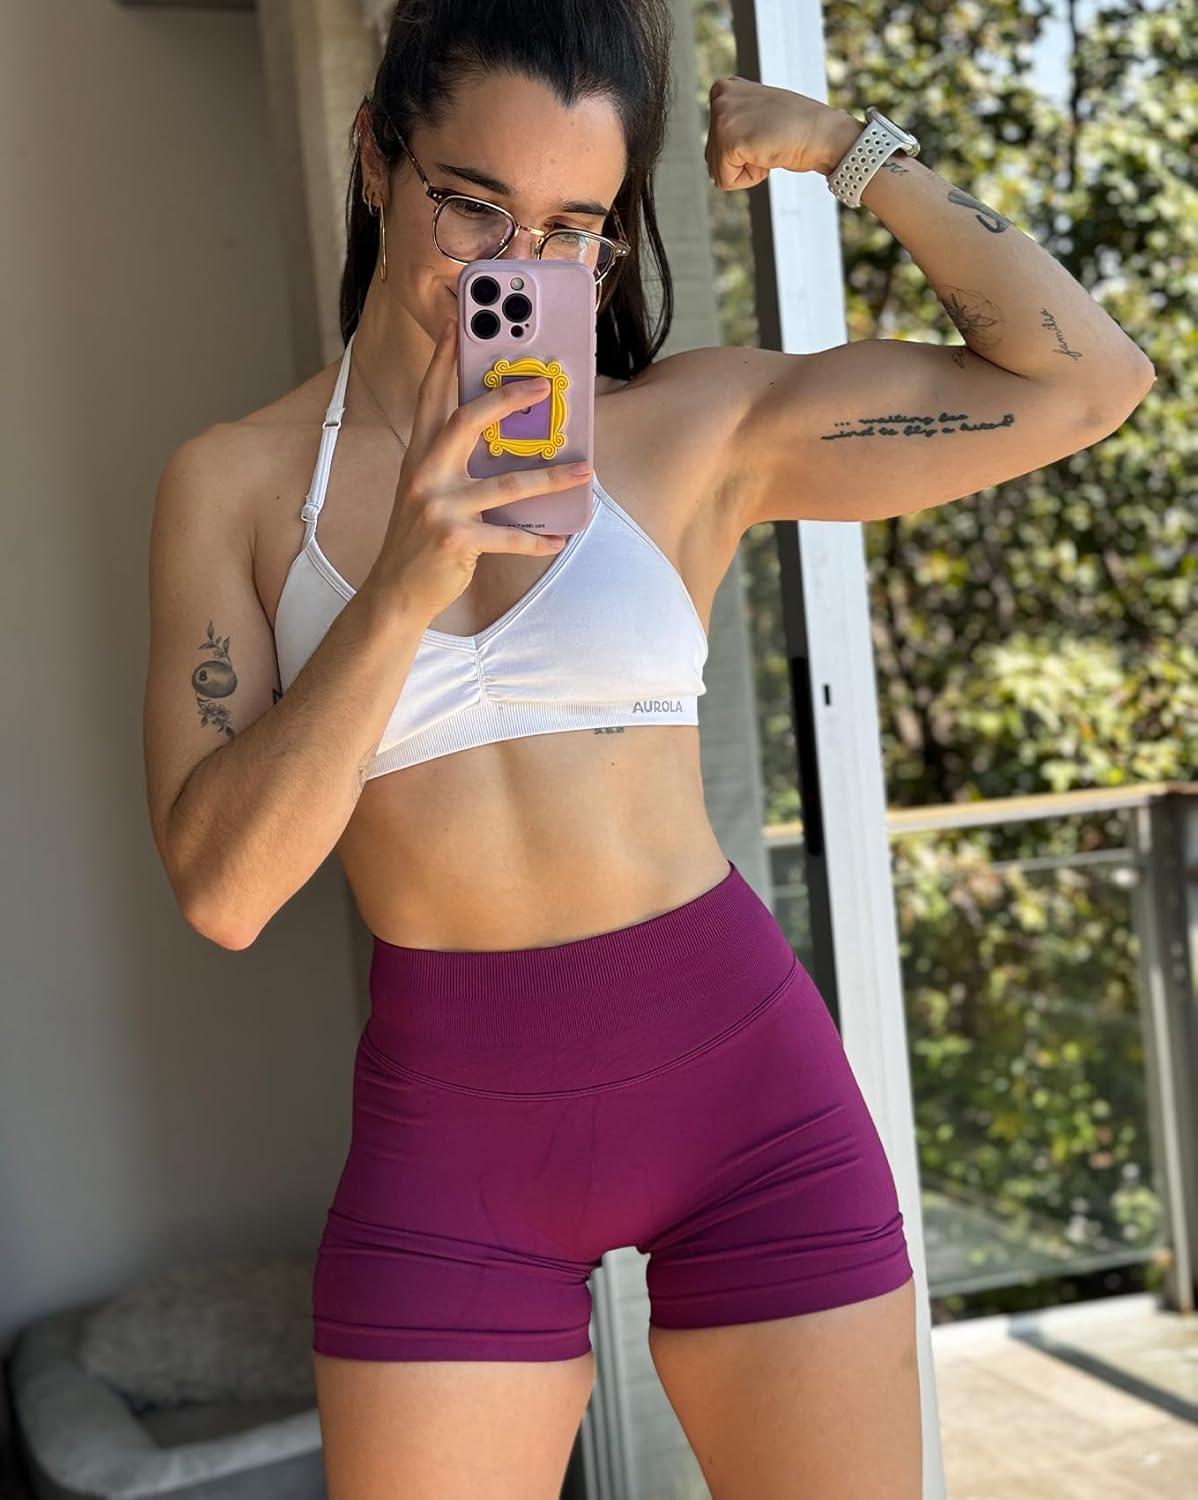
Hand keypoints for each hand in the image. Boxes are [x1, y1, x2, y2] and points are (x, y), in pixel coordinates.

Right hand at [364, 315, 588, 621]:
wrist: (397, 590)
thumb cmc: (422, 537)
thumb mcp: (428, 491)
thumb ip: (455, 462)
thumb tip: (506, 441)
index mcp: (419, 457)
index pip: (432, 398)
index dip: (444, 359)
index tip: (457, 323)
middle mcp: (424, 475)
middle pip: (467, 422)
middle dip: (507, 399)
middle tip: (545, 384)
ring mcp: (438, 507)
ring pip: (505, 485)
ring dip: (551, 478)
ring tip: (584, 470)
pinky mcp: (455, 540)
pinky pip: (508, 537)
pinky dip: (537, 539)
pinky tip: (560, 537)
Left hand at [704, 76, 854, 186]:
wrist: (822, 133)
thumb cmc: (796, 128)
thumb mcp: (758, 114)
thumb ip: (736, 121)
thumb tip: (713, 152)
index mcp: (725, 89)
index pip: (715, 142)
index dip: (742, 149)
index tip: (766, 132)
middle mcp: (720, 97)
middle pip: (712, 157)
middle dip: (741, 160)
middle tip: (769, 140)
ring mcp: (722, 116)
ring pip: (718, 170)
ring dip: (746, 169)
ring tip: (768, 145)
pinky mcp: (728, 140)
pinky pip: (725, 181)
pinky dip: (749, 178)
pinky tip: (767, 155)